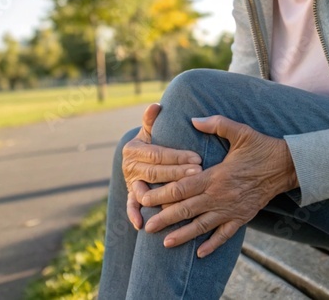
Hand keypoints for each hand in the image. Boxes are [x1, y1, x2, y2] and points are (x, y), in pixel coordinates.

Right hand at [121, 103, 203, 229]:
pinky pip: (131, 206)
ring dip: (164, 195)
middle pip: (155, 172)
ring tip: (184, 197)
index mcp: (134, 148)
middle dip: (177, 174)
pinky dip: (134, 214)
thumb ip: (152, 119)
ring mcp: (130, 182)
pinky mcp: (131, 195)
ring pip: (146, 190)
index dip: (178, 157)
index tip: (198, 158)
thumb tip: (156, 105)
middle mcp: (129, 166)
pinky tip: (142, 223)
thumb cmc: (153, 142)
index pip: (158, 154)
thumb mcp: (152, 130)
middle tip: (198, 174)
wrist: (139, 158)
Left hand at [141, 115, 298, 257]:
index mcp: (215, 175)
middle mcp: (220, 195)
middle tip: (147, 227)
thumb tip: (193, 119)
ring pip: (202, 226)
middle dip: (165, 219)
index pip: (182, 188)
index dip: (162, 195)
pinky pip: (225, 234)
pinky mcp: (243, 217)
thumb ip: (215, 124)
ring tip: (165, 243)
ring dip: (183, 235)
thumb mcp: (240, 131)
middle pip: (187, 210)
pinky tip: (200, 253)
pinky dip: (212, 244)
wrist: (288, 166)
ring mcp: (231, 209)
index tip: (144, 199)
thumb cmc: (262, 147)